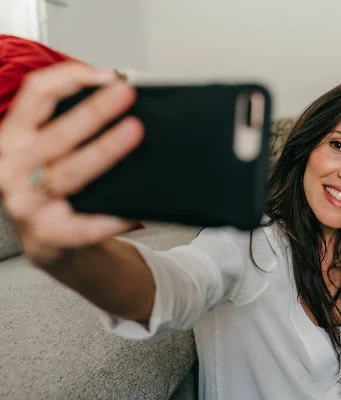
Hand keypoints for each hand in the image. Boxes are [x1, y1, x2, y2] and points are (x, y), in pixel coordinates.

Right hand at [0, 62, 143, 266]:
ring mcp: (26, 204)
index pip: (36, 95)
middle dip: (94, 111)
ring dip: (105, 150)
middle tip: (126, 94)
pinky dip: (111, 218)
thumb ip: (66, 125)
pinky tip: (133, 211)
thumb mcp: (44, 150)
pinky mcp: (47, 235)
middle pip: (58, 133)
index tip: (107, 75)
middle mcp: (13, 168)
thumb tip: (115, 94)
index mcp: (13, 139)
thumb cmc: (49, 187)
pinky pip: (84, 226)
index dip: (71, 78)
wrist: (47, 241)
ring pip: (71, 173)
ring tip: (133, 133)